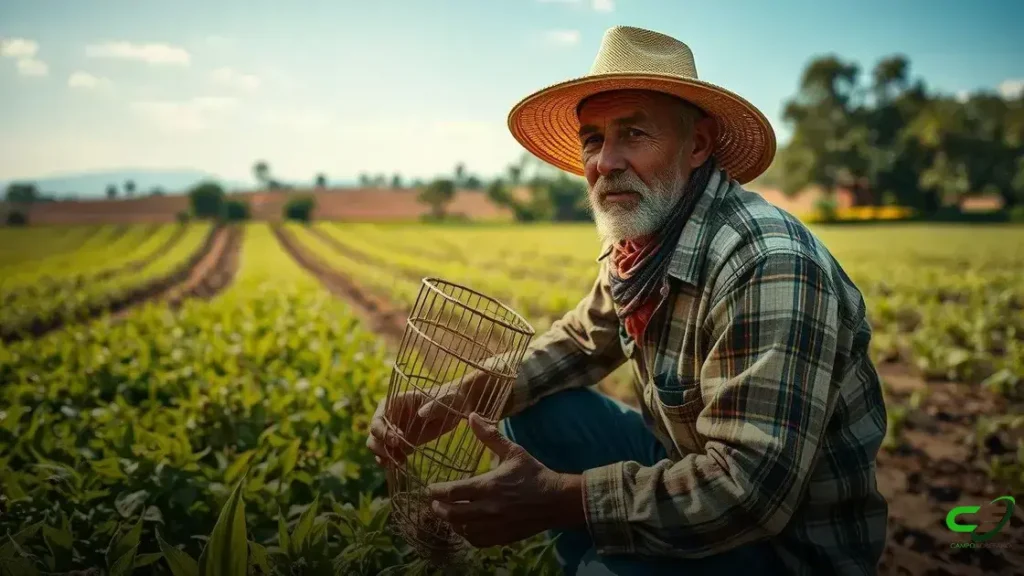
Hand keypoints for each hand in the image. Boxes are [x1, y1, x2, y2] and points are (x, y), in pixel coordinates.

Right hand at [366, 383, 466, 467]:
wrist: (455, 408)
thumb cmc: (448, 399)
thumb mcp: (444, 400)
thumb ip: (433, 406)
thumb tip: (421, 413)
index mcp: (396, 402)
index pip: (379, 417)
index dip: (383, 430)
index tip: (397, 440)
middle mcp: (390, 416)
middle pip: (374, 433)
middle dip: (380, 445)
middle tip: (397, 452)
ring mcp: (393, 430)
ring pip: (377, 445)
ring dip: (384, 455)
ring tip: (399, 462)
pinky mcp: (400, 442)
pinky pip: (387, 453)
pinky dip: (390, 461)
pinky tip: (400, 464)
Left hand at [427, 413, 585, 547]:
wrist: (556, 500)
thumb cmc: (533, 474)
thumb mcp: (513, 451)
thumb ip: (490, 436)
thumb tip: (472, 416)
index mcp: (488, 486)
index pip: (452, 492)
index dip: (436, 492)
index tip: (430, 489)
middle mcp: (488, 509)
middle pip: (452, 514)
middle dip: (438, 509)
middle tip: (434, 503)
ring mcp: (495, 525)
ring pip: (463, 530)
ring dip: (452, 522)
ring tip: (448, 514)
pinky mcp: (502, 536)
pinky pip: (477, 541)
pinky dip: (467, 535)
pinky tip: (466, 527)